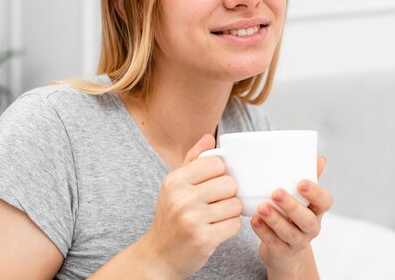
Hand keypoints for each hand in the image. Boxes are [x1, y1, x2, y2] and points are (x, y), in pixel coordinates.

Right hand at [142, 134, 242, 278]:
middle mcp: (182, 198)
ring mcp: (192, 219)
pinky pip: (234, 225)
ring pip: (235, 204)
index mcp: (175, 180)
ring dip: (231, 212)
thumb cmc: (171, 217)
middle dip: (228, 194)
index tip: (213, 184)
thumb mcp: (175, 186)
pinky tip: (217, 229)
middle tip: (217, 203)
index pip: (216, 163)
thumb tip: (209, 138)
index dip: (221, 174)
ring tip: (216, 217)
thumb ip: (193, 160)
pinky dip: (230, 227)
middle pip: (229, 184)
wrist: (160, 255)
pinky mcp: (204, 239)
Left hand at [250, 156, 332, 271]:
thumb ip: (310, 178)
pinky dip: (263, 232)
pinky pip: (274, 244)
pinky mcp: (282, 253)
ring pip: (289, 233)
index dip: (315, 193)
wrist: (285, 253)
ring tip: (262, 207)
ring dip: (275, 219)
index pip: (325, 203)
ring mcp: (297, 242)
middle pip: (307, 220)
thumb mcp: (302, 199)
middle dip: (292, 206)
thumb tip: (319, 158)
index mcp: (317, 211)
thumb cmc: (293, 218)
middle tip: (276, 192)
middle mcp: (310, 228)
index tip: (301, 182)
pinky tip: (254, 221)